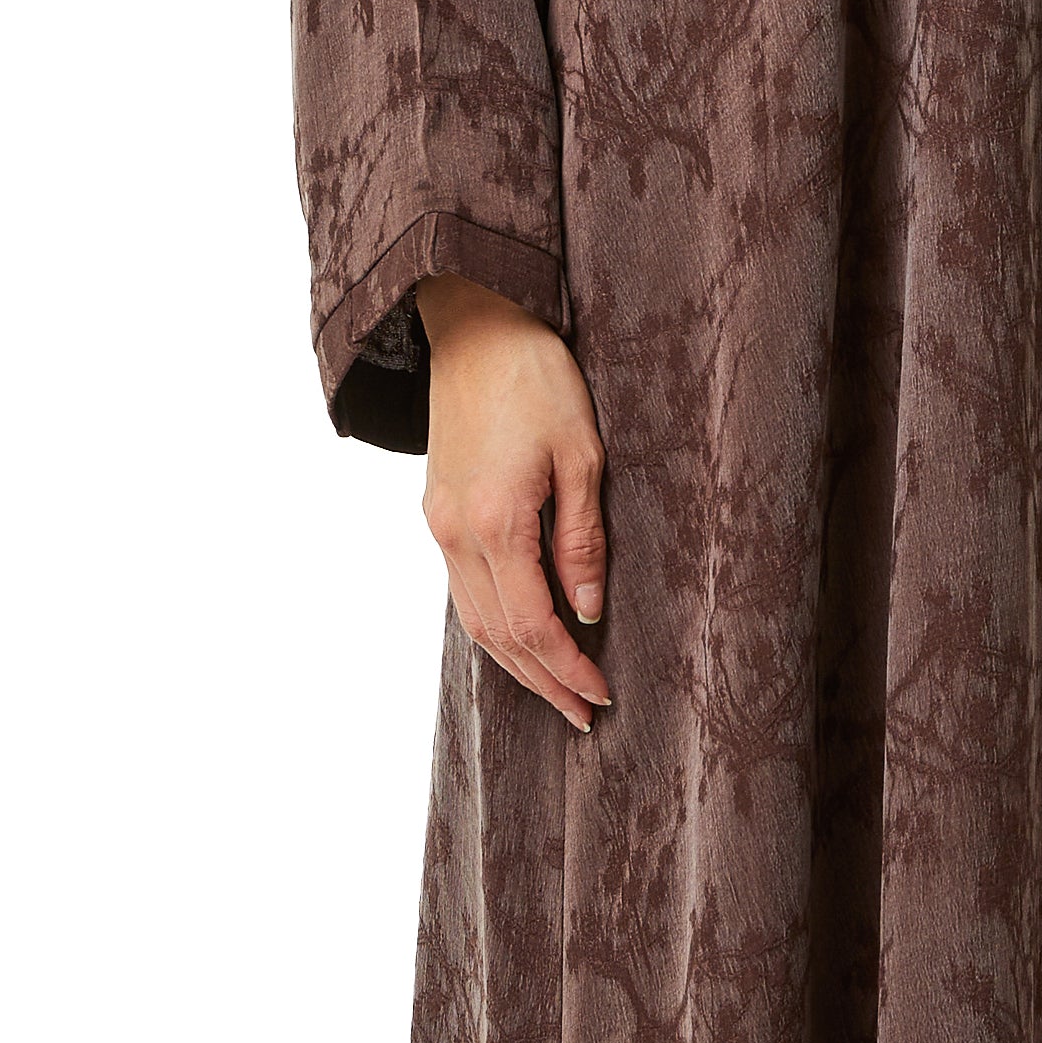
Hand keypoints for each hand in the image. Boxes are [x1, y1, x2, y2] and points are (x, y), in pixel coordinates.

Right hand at [415, 278, 611, 732]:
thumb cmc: (536, 378)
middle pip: (497, 636)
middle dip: (543, 682)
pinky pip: (464, 591)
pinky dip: (494, 626)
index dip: (568, 668)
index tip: (603, 695)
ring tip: (557, 692)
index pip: (532, 624)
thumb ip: (582, 538)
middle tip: (585, 716)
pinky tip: (522, 639)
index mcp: (495, 522)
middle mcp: (455, 533)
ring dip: (515, 663)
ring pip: (473, 620)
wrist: (474, 326)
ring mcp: (439, 525)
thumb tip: (586, 609)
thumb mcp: (582, 454)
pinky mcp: (438, 513)